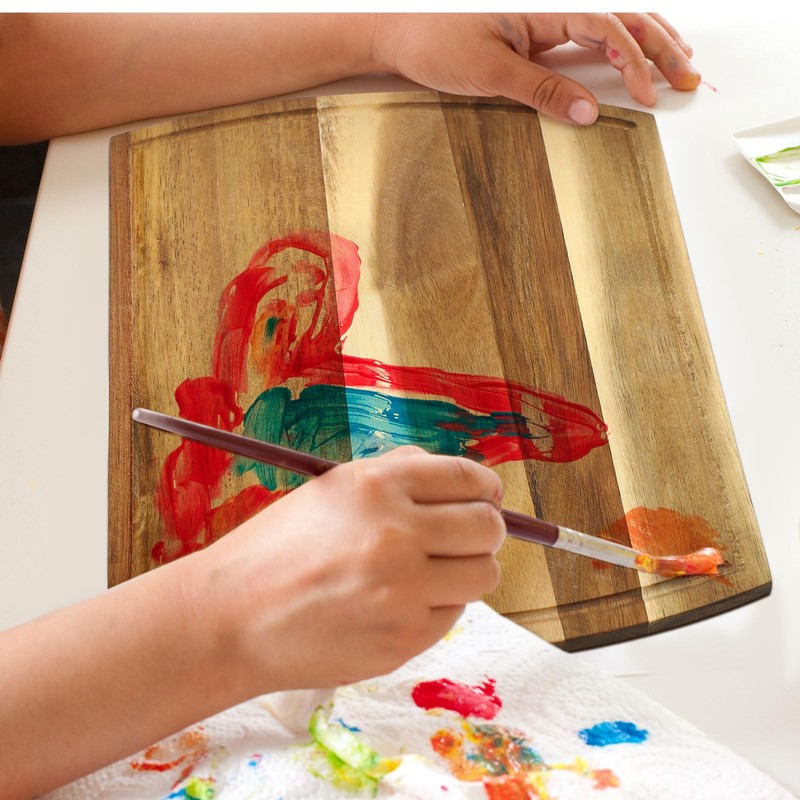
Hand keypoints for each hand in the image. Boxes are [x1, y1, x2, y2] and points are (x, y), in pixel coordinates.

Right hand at [194, 446, 505, 693]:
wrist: (230, 617)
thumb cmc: (277, 548)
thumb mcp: (331, 490)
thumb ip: (397, 475)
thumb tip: (459, 479)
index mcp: (376, 486)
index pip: (466, 477)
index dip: (484, 486)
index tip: (485, 496)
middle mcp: (395, 534)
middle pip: (487, 527)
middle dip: (486, 528)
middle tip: (470, 534)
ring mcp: (402, 592)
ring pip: (484, 574)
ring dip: (469, 569)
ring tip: (434, 570)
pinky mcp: (403, 639)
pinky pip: (453, 614)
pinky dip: (439, 605)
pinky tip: (402, 602)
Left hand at [372, 13, 699, 124]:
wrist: (398, 36)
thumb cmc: (435, 44)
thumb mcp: (490, 71)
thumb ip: (541, 90)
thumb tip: (589, 112)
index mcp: (543, 7)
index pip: (606, 28)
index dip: (634, 61)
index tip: (651, 94)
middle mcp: (549, 8)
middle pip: (621, 18)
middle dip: (660, 46)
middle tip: (689, 76)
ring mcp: (544, 21)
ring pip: (611, 22)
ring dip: (648, 42)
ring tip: (679, 61)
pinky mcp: (535, 37)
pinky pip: (588, 36)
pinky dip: (618, 46)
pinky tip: (632, 58)